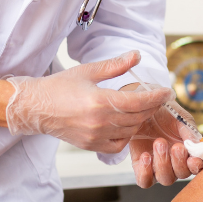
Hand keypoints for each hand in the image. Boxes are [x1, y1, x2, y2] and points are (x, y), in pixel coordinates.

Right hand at [4, 51, 173, 152]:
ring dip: (140, 119)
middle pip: (138, 116)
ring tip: (143, 108)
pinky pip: (118, 145)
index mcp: (99, 101)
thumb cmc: (59, 87)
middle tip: (159, 98)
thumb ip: (115, 65)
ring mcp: (95, 137)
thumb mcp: (88, 70)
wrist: (35, 107)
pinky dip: (126, 135)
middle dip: (152, 106)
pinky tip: (126, 123)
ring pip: (130, 130)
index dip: (156, 96)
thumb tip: (137, 55)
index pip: (138, 101)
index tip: (167, 92)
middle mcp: (99, 122)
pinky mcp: (90, 146)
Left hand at [121, 90, 202, 186]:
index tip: (193, 159)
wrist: (144, 108)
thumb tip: (197, 146)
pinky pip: (145, 181)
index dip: (197, 166)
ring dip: (163, 163)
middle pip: (182, 174)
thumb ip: (189, 132)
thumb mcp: (181, 119)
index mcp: (190, 153)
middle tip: (176, 147)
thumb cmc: (166, 114)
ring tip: (159, 143)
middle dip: (179, 162)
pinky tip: (146, 156)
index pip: (198, 166)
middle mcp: (176, 164)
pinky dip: (146, 172)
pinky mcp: (142, 168)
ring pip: (166, 179)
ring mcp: (159, 167)